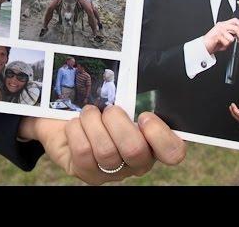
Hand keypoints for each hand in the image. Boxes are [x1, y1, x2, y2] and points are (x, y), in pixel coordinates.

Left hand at [19, 105, 185, 184]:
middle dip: (117, 122)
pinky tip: (76, 125)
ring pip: (106, 151)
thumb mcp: (121, 96)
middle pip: (135, 150)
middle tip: (109, 110)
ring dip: (93, 122)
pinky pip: (84, 152)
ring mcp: (113, 171)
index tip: (144, 115)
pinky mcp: (87, 173)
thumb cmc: (101, 104)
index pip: (173, 152)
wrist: (65, 117)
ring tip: (89, 113)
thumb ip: (136, 92)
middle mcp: (137, 161)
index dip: (160, 135)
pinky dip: (77, 130)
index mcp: (153, 141)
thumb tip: (143, 65)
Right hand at [203, 18, 238, 54]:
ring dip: (230, 43)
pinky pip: (226, 42)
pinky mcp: (217, 35)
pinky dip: (225, 45)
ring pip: (232, 36)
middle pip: (236, 28)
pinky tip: (220, 45)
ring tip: (225, 44)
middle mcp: (222, 25)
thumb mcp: (226, 38)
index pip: (236, 21)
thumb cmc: (214, 42)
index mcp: (224, 24)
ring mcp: (219, 30)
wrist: (204, 46)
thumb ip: (232, 35)